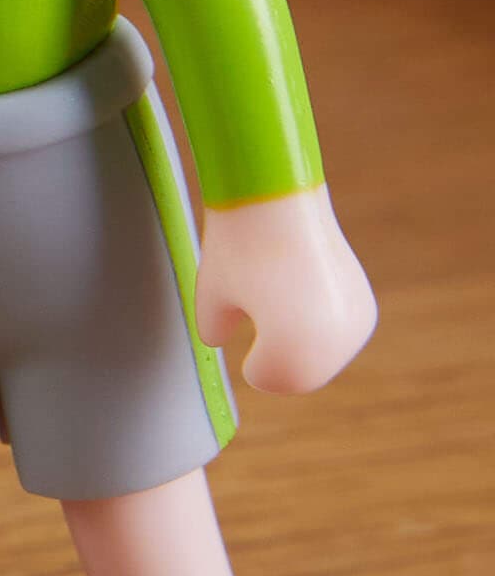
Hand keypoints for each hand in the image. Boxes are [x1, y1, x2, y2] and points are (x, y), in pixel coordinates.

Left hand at [195, 183, 376, 393]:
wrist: (277, 195)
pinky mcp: (364, 309)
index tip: (249, 329)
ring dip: (297, 341)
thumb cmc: (237, 250)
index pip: (269, 379)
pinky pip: (333, 338)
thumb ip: (216, 331)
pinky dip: (317, 327)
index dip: (253, 361)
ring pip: (318, 358)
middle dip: (276, 354)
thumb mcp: (211, 300)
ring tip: (282, 296)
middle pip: (297, 376)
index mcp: (297, 349)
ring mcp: (357, 325)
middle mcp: (338, 343)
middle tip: (263, 310)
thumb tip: (219, 339)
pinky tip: (305, 295)